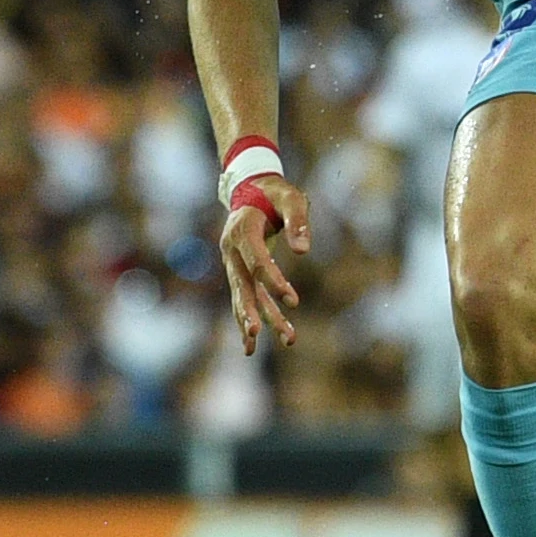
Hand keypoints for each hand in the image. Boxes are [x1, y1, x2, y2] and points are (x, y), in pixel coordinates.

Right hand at [219, 173, 314, 354]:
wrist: (250, 189)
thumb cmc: (275, 193)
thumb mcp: (292, 198)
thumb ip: (298, 221)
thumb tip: (304, 251)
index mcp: (242, 230)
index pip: (257, 262)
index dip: (274, 282)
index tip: (294, 301)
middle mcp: (231, 250)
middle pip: (244, 286)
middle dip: (253, 311)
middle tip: (260, 333)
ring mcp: (232, 262)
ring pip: (244, 297)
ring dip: (255, 322)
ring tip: (277, 342)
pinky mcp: (238, 271)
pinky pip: (242, 299)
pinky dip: (246, 321)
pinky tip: (251, 347)